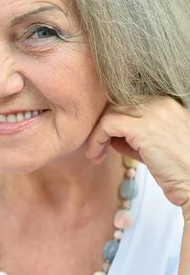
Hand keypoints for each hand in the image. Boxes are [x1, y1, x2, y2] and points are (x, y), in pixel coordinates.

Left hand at [85, 96, 189, 216]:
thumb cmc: (180, 171)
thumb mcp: (156, 148)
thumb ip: (135, 139)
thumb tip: (112, 139)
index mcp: (167, 105)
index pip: (129, 105)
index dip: (113, 122)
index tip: (105, 143)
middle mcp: (161, 103)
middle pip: (117, 106)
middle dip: (102, 128)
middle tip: (97, 150)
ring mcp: (153, 114)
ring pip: (110, 113)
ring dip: (97, 134)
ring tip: (95, 154)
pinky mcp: (143, 128)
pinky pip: (108, 125)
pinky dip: (97, 139)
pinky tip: (96, 154)